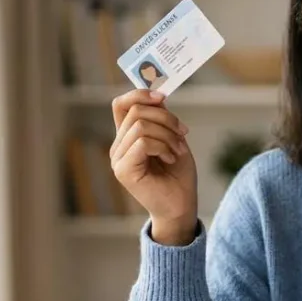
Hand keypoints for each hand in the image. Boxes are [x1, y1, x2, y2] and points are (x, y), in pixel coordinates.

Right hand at [109, 89, 196, 244]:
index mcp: (127, 137)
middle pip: (136, 111)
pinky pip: (143, 142)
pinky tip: (171, 158)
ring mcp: (118, 159)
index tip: (162, 97)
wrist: (182, 206)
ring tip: (178, 151)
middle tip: (183, 133)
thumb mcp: (173, 138)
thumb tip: (158, 94)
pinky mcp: (124, 170)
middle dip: (166, 117)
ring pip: (141, 126)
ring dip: (168, 135)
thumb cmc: (178, 175)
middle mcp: (118, 147)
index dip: (139, 94)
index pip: (121, 104)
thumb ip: (162, 119)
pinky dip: (163, 146)